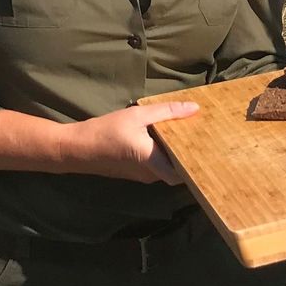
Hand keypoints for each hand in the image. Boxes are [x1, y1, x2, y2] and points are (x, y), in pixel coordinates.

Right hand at [62, 102, 198, 183]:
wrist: (76, 148)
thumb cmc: (107, 131)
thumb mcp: (138, 115)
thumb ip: (167, 112)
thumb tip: (195, 109)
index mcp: (152, 161)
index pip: (182, 175)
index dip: (196, 167)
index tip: (208, 152)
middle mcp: (149, 174)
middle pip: (176, 171)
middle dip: (188, 157)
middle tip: (203, 140)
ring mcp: (140, 176)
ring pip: (165, 169)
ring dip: (175, 156)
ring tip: (190, 136)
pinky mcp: (133, 172)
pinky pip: (154, 167)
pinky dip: (163, 156)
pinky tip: (168, 139)